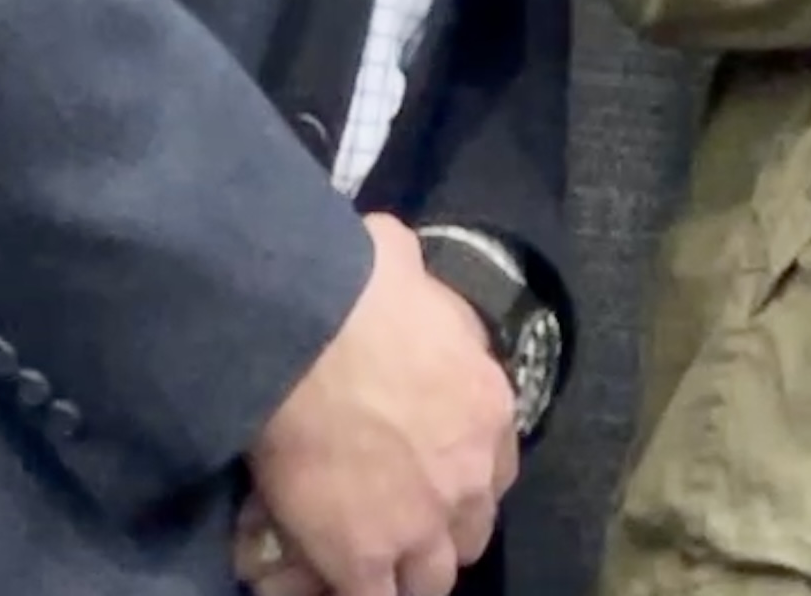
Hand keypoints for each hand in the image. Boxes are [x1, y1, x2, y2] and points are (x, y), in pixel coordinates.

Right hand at [242, 215, 520, 595]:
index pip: (499, 470)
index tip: (437, 476)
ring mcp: (421, 522)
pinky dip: (361, 594)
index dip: (467, 478)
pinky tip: (335, 583)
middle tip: (404, 523)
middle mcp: (470, 474)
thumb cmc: (360, 291)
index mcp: (490, 408)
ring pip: (431, 581)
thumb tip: (389, 249)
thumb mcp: (406, 264)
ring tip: (374, 561)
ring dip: (408, 573)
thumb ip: (413, 277)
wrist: (311, 339)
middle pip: (471, 532)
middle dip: (443, 533)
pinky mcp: (364, 556)